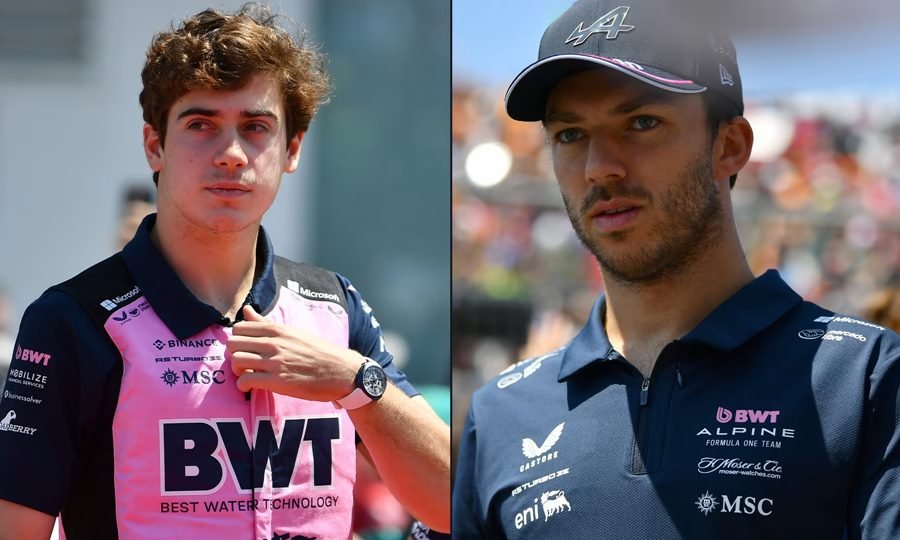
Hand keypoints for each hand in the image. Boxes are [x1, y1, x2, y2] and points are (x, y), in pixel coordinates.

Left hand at [227, 304, 359, 400]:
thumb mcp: (293, 332)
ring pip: (236, 361)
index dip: (239, 339)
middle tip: (245, 362)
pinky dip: (243, 385)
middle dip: (234, 354)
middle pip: (233, 344)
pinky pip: (245, 381)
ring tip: (248, 374)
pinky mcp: (277, 381)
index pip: (240, 328)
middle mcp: (273, 343)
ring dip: (237, 370)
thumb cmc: (318, 352)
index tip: (247, 348)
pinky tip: (251, 386)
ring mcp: (275, 362)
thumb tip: (246, 309)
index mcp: (277, 330)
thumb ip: (266, 323)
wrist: (340, 371)